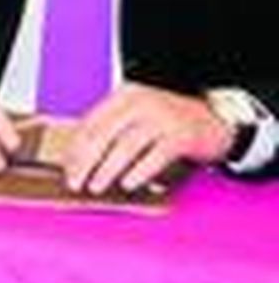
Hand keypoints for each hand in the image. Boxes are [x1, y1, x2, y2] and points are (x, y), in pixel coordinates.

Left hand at [62, 83, 232, 193]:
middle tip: (75, 182)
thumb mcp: (137, 115)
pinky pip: (153, 156)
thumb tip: (80, 157)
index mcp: (123, 96)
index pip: (90, 123)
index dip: (75, 149)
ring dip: (106, 169)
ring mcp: (161, 118)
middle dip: (84, 161)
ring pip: (124, 146)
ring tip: (96, 186)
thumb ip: (112, 128)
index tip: (66, 169)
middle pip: (102, 134)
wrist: (215, 120)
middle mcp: (140, 102)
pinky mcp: (180, 135)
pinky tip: (128, 184)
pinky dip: (138, 172)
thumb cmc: (168, 121)